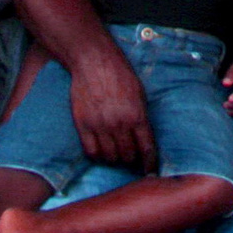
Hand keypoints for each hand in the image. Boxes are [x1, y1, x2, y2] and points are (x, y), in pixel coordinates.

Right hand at [69, 54, 156, 171]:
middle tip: (131, 159)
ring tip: (116, 154)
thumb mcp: (140, 95)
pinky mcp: (83, 125)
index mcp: (137, 116)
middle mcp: (119, 124)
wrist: (94, 62)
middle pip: (128, 156)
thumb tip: (144, 139)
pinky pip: (91, 151)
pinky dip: (97, 156)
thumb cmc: (120, 75)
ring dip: (114, 159)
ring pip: (109, 157)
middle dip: (132, 160)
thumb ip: (142, 118)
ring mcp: (99, 126)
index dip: (149, 164)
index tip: (150, 170)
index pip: (146, 149)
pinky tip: (101, 152)